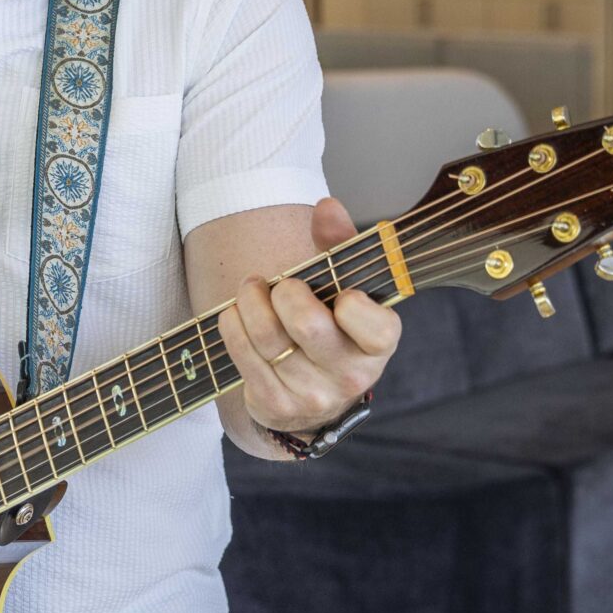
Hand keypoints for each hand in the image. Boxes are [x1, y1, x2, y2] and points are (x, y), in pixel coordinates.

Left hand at [216, 197, 400, 436]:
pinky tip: (237, 315)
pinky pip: (242, 354)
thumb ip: (341, 244)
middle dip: (283, 290)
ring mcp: (312, 396)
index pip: (372, 324)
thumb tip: (327, 207)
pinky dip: (232, 324)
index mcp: (380, 344)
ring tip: (251, 290)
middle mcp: (352, 376)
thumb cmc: (334, 326)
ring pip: (267, 336)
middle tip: (279, 284)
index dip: (351, 304)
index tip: (340, 295)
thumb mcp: (347, 287)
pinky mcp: (275, 405)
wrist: (316, 394)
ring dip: (249, 301)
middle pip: (306, 324)